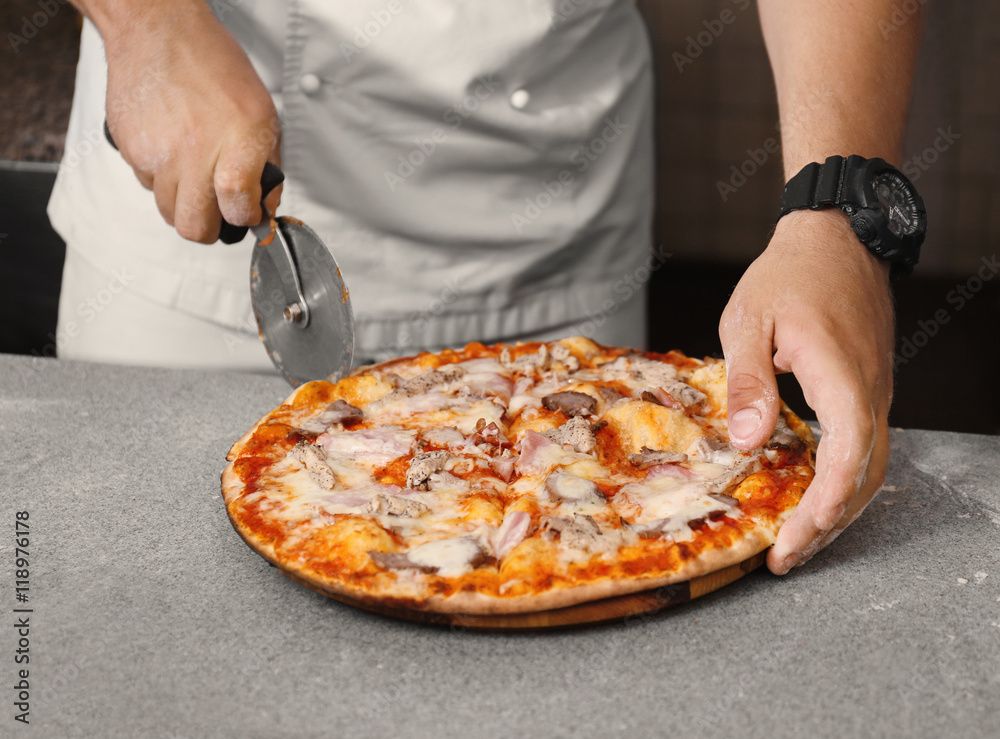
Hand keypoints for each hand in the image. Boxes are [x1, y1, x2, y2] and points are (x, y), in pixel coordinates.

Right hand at [100, 0, 280, 242]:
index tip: (247, 214)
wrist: (157, 31)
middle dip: (210, 228)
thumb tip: (264, 207)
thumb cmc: (212, 66)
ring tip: (195, 176)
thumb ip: (267, 166)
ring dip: (185, 204)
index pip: (236, 205)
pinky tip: (172, 151)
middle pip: (194, 226)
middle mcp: (195, 150)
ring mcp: (158, 152)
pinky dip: (162, 179)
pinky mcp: (130, 150)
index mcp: (237, 139)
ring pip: (168, 210)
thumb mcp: (262, 113)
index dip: (244, 218)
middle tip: (218, 214)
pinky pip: (147, 184)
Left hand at [719, 209, 894, 574]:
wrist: (837, 237)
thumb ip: (749, 382)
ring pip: (870, 467)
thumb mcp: (749, 321)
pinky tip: (814, 497)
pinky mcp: (868, 389)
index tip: (794, 540)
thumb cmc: (789, 275)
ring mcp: (874, 391)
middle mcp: (869, 392)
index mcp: (840, 377)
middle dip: (827, 524)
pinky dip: (843, 482)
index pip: (847, 456)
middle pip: (864, 476)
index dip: (823, 505)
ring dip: (838, 508)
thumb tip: (750, 442)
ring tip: (799, 540)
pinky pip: (865, 447)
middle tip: (785, 558)